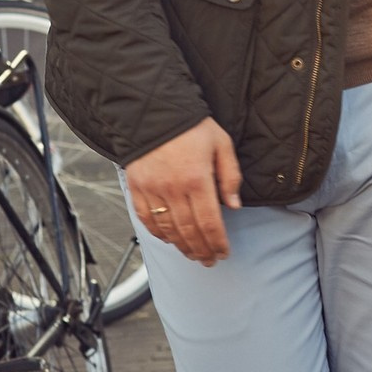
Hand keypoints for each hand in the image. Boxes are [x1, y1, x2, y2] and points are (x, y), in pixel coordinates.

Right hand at [124, 117, 240, 266]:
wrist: (153, 111)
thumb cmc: (191, 126)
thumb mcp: (221, 143)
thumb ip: (230, 175)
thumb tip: (234, 206)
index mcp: (197, 179)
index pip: (209, 222)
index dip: (217, 242)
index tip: (223, 252)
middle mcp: (173, 189)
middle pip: (189, 231)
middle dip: (201, 250)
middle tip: (209, 260)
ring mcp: (152, 190)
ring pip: (168, 229)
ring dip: (182, 246)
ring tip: (193, 254)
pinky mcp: (137, 188)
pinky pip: (146, 219)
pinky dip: (158, 233)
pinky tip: (169, 240)